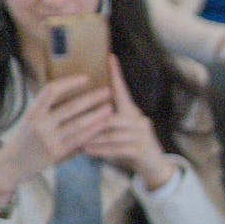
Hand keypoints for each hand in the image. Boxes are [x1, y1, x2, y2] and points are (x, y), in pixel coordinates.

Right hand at [0, 75, 111, 193]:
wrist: (14, 163)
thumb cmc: (26, 137)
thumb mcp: (31, 119)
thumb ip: (47, 108)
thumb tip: (70, 90)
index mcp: (33, 112)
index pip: (51, 91)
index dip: (69, 83)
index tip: (86, 78)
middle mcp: (40, 124)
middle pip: (71, 107)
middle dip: (91, 98)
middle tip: (107, 91)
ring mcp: (50, 139)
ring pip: (79, 124)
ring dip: (97, 115)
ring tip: (110, 107)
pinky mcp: (58, 152)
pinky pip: (80, 139)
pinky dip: (93, 131)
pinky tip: (103, 125)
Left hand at [80, 56, 172, 186]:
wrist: (154, 166)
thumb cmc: (130, 145)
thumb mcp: (120, 130)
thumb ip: (106, 119)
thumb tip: (85, 108)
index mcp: (132, 112)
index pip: (123, 90)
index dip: (117, 74)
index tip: (110, 57)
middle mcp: (139, 120)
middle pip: (111, 115)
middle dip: (91, 120)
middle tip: (70, 121)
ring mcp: (142, 135)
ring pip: (111, 133)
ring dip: (92, 137)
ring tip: (75, 140)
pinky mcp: (142, 150)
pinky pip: (117, 148)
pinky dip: (100, 150)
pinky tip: (86, 151)